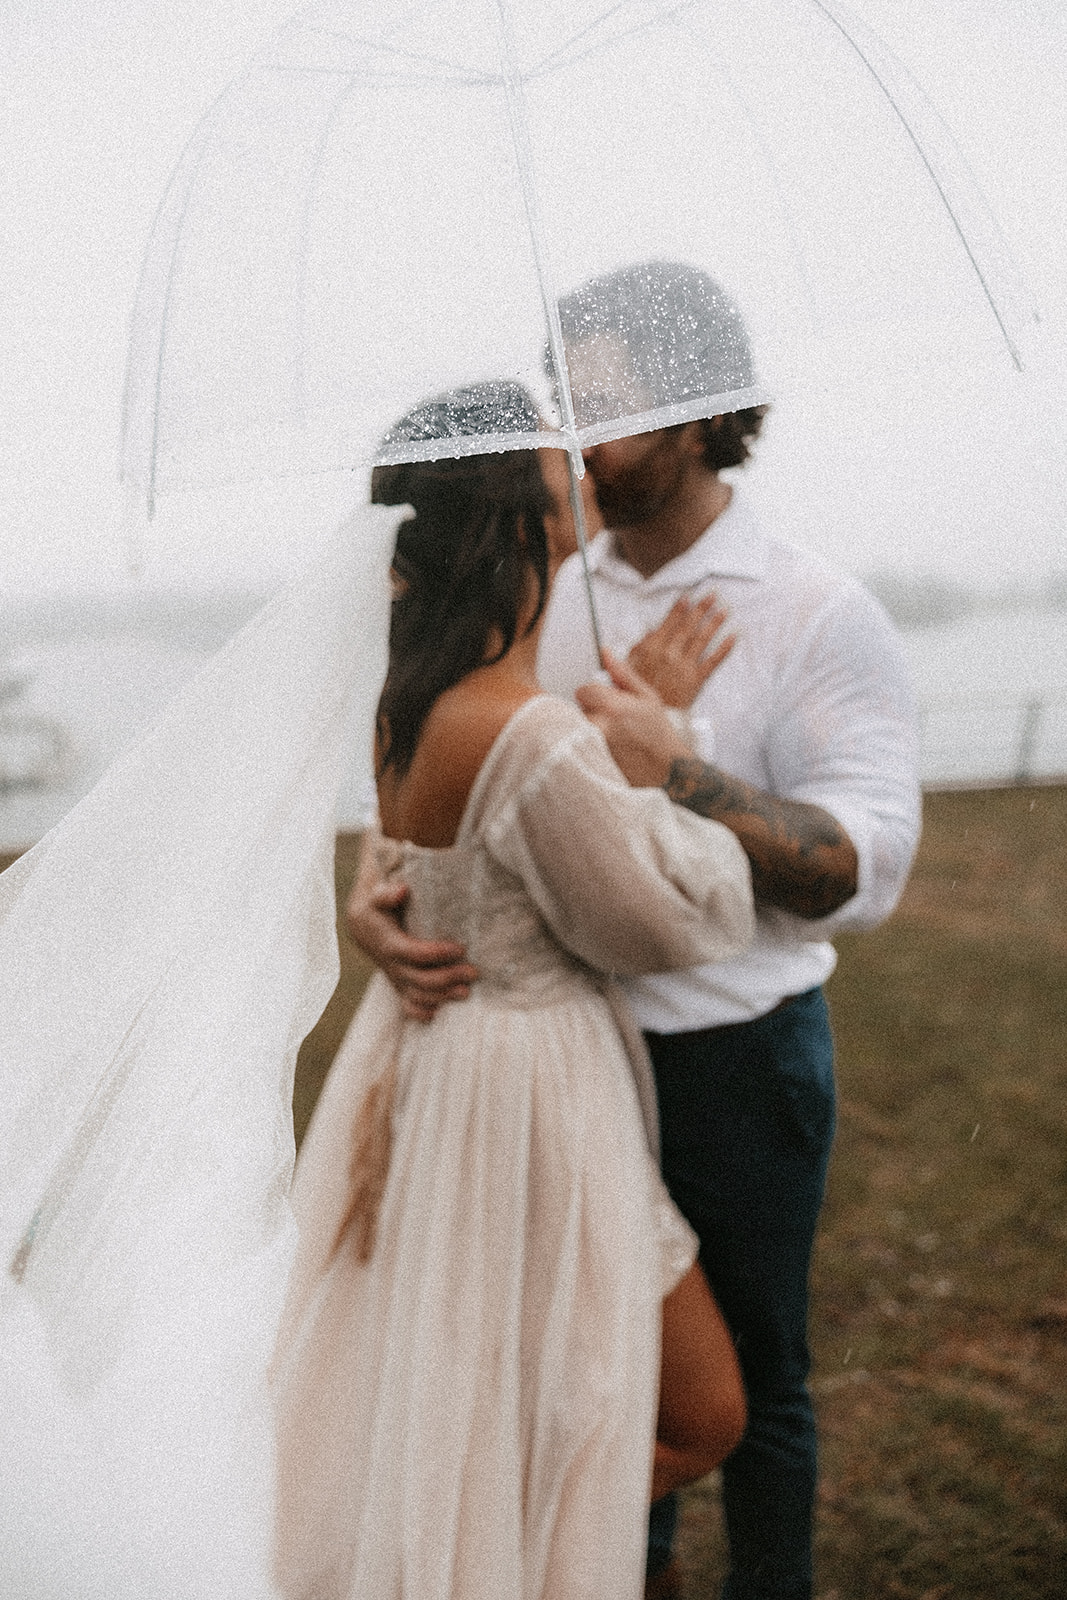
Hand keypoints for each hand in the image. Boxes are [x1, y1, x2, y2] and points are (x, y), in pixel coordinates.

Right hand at [344, 868, 477, 1023]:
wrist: (364, 926)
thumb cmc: (378, 907)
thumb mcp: (378, 896)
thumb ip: (387, 894)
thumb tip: (402, 890)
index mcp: (388, 943)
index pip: (413, 953)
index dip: (437, 954)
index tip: (460, 948)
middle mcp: (391, 965)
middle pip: (420, 979)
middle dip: (448, 978)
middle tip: (473, 972)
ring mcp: (396, 978)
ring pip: (417, 995)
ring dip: (442, 997)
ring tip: (466, 992)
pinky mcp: (400, 985)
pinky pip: (408, 1006)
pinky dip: (421, 1012)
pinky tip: (437, 1013)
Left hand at [575, 650, 691, 787]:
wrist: (664, 768)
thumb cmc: (658, 734)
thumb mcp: (646, 696)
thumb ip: (622, 674)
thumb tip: (607, 653)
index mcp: (611, 706)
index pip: (583, 691)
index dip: (595, 694)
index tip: (609, 701)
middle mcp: (598, 726)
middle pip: (579, 709)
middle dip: (592, 711)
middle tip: (614, 720)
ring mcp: (593, 745)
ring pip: (578, 728)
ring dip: (591, 728)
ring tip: (614, 735)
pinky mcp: (590, 760)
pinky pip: (581, 744)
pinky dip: (590, 744)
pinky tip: (611, 747)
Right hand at [628, 593, 734, 709]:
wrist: (648, 717)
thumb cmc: (638, 692)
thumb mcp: (630, 666)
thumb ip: (640, 647)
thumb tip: (651, 629)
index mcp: (653, 648)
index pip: (670, 622)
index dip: (681, 608)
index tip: (689, 596)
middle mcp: (669, 654)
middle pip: (689, 626)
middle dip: (702, 608)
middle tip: (712, 595)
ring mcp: (684, 666)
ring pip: (702, 639)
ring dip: (714, 623)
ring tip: (724, 610)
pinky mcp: (695, 680)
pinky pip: (713, 661)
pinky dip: (724, 648)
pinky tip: (733, 637)